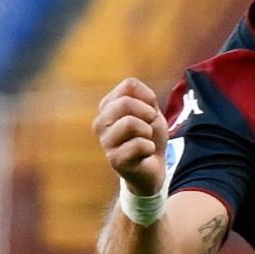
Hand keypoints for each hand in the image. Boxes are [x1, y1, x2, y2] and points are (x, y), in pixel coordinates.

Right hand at [94, 78, 168, 193]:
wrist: (154, 168)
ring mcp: (104, 141)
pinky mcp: (113, 159)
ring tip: (145, 141)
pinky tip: (145, 154)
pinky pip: (139, 145)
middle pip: (126, 103)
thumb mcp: (152, 112)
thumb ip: (145, 96)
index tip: (150, 113)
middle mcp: (100, 122)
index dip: (148, 98)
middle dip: (148, 115)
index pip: (129, 85)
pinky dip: (150, 148)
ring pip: (130, 123)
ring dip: (148, 133)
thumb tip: (132, 89)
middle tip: (149, 129)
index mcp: (108, 106)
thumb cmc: (149, 136)